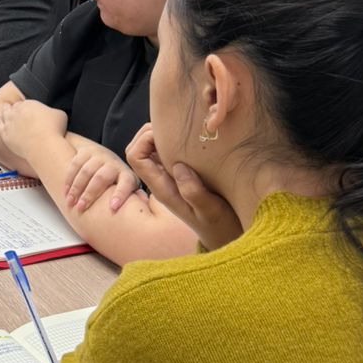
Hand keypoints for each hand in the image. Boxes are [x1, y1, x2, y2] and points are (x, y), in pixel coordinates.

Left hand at [0, 98, 67, 158]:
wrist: (44, 146)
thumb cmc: (54, 130)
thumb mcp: (59, 114)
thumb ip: (52, 111)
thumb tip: (53, 113)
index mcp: (28, 104)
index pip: (23, 103)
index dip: (24, 107)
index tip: (26, 110)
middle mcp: (16, 111)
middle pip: (12, 107)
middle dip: (13, 108)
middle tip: (12, 108)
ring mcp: (9, 123)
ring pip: (3, 114)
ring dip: (3, 111)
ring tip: (2, 110)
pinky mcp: (5, 134)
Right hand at [64, 141, 139, 213]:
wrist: (103, 155)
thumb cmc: (117, 178)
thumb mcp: (128, 186)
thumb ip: (134, 196)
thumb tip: (145, 207)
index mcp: (126, 174)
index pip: (126, 183)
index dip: (120, 194)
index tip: (114, 207)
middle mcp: (113, 163)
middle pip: (101, 178)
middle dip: (89, 194)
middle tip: (81, 209)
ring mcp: (99, 156)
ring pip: (85, 171)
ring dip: (76, 188)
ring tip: (70, 202)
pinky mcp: (85, 151)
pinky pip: (75, 164)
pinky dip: (68, 179)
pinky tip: (65, 191)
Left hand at [126, 125, 242, 250]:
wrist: (227, 237)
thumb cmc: (220, 225)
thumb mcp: (211, 210)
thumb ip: (194, 192)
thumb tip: (178, 167)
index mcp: (162, 188)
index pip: (135, 158)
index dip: (143, 140)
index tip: (165, 133)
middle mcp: (162, 182)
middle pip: (138, 150)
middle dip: (148, 133)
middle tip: (172, 125)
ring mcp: (171, 178)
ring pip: (151, 150)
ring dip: (160, 136)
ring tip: (182, 129)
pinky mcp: (183, 176)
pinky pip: (168, 154)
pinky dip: (173, 142)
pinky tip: (192, 138)